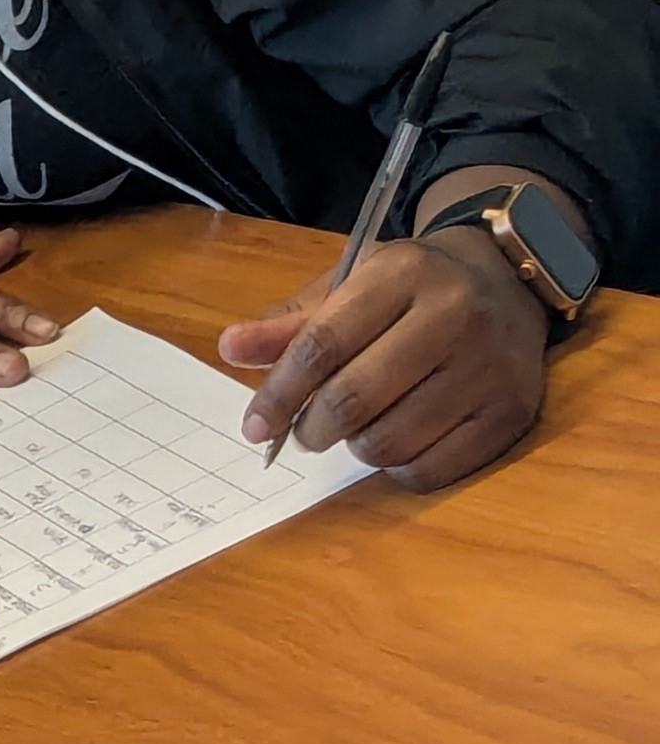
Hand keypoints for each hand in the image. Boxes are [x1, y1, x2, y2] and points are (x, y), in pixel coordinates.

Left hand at [218, 228, 548, 489]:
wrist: (509, 280)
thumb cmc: (411, 291)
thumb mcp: (350, 288)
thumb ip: (290, 325)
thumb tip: (231, 347)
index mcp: (402, 274)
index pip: (322, 347)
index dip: (278, 395)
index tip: (254, 426)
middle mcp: (454, 315)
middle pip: (352, 401)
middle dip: (311, 429)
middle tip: (306, 432)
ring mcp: (490, 366)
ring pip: (388, 442)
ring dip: (356, 446)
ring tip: (360, 425)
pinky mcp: (512, 411)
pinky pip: (430, 469)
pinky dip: (398, 467)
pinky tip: (400, 439)